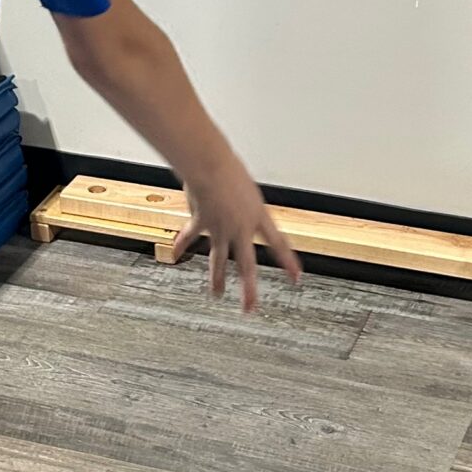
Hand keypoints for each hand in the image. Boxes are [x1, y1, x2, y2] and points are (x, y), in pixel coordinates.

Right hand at [174, 151, 301, 312]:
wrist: (210, 164)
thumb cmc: (228, 167)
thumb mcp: (245, 185)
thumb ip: (242, 200)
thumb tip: (234, 204)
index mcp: (258, 215)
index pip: (278, 243)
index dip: (289, 262)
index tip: (296, 277)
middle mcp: (241, 227)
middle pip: (247, 265)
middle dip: (249, 289)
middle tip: (250, 307)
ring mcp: (221, 228)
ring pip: (220, 260)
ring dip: (217, 279)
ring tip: (217, 293)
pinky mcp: (202, 223)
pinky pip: (190, 237)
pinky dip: (181, 245)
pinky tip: (175, 255)